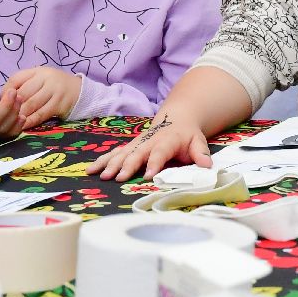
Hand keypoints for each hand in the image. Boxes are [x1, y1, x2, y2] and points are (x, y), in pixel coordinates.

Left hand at [4, 66, 81, 126]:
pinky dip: (30, 121)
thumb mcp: (39, 79)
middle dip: (11, 106)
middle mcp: (47, 78)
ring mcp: (55, 91)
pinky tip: (23, 126)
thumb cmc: (53, 86)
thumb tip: (3, 99)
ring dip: (19, 115)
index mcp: (38, 71)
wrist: (79, 90)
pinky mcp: (60, 104)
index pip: (16, 79)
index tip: (2, 101)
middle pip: (23, 93)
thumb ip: (23, 84)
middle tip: (5, 115)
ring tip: (12, 122)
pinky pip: (41, 114)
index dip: (5, 92)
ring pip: (31, 105)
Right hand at [89, 114, 211, 181]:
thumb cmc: (187, 135)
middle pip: (137, 153)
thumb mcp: (198, 141)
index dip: (154, 163)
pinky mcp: (130, 146)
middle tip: (118, 178)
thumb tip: (207, 165)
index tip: (147, 175)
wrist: (176, 118)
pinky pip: (114, 153)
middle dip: (127, 165)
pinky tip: (90, 169)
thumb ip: (201, 153)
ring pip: (122, 153)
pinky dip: (102, 160)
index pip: (160, 152)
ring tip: (101, 175)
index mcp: (167, 140)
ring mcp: (137, 143)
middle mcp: (149, 141)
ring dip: (110, 164)